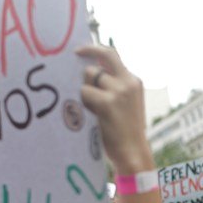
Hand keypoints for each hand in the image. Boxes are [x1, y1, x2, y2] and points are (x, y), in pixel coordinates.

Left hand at [78, 45, 153, 174]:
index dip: (94, 49)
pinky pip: (84, 92)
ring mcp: (119, 91)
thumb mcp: (126, 104)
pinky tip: (88, 114)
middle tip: (69, 71)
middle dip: (85, 68)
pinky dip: (82, 102)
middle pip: (99, 62)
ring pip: (90, 76)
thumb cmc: (125, 132)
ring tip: (90, 109)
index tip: (78, 51)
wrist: (133, 153)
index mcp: (134, 81)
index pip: (113, 55)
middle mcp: (128, 82)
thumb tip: (88, 71)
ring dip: (84, 91)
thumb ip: (114, 86)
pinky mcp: (107, 102)